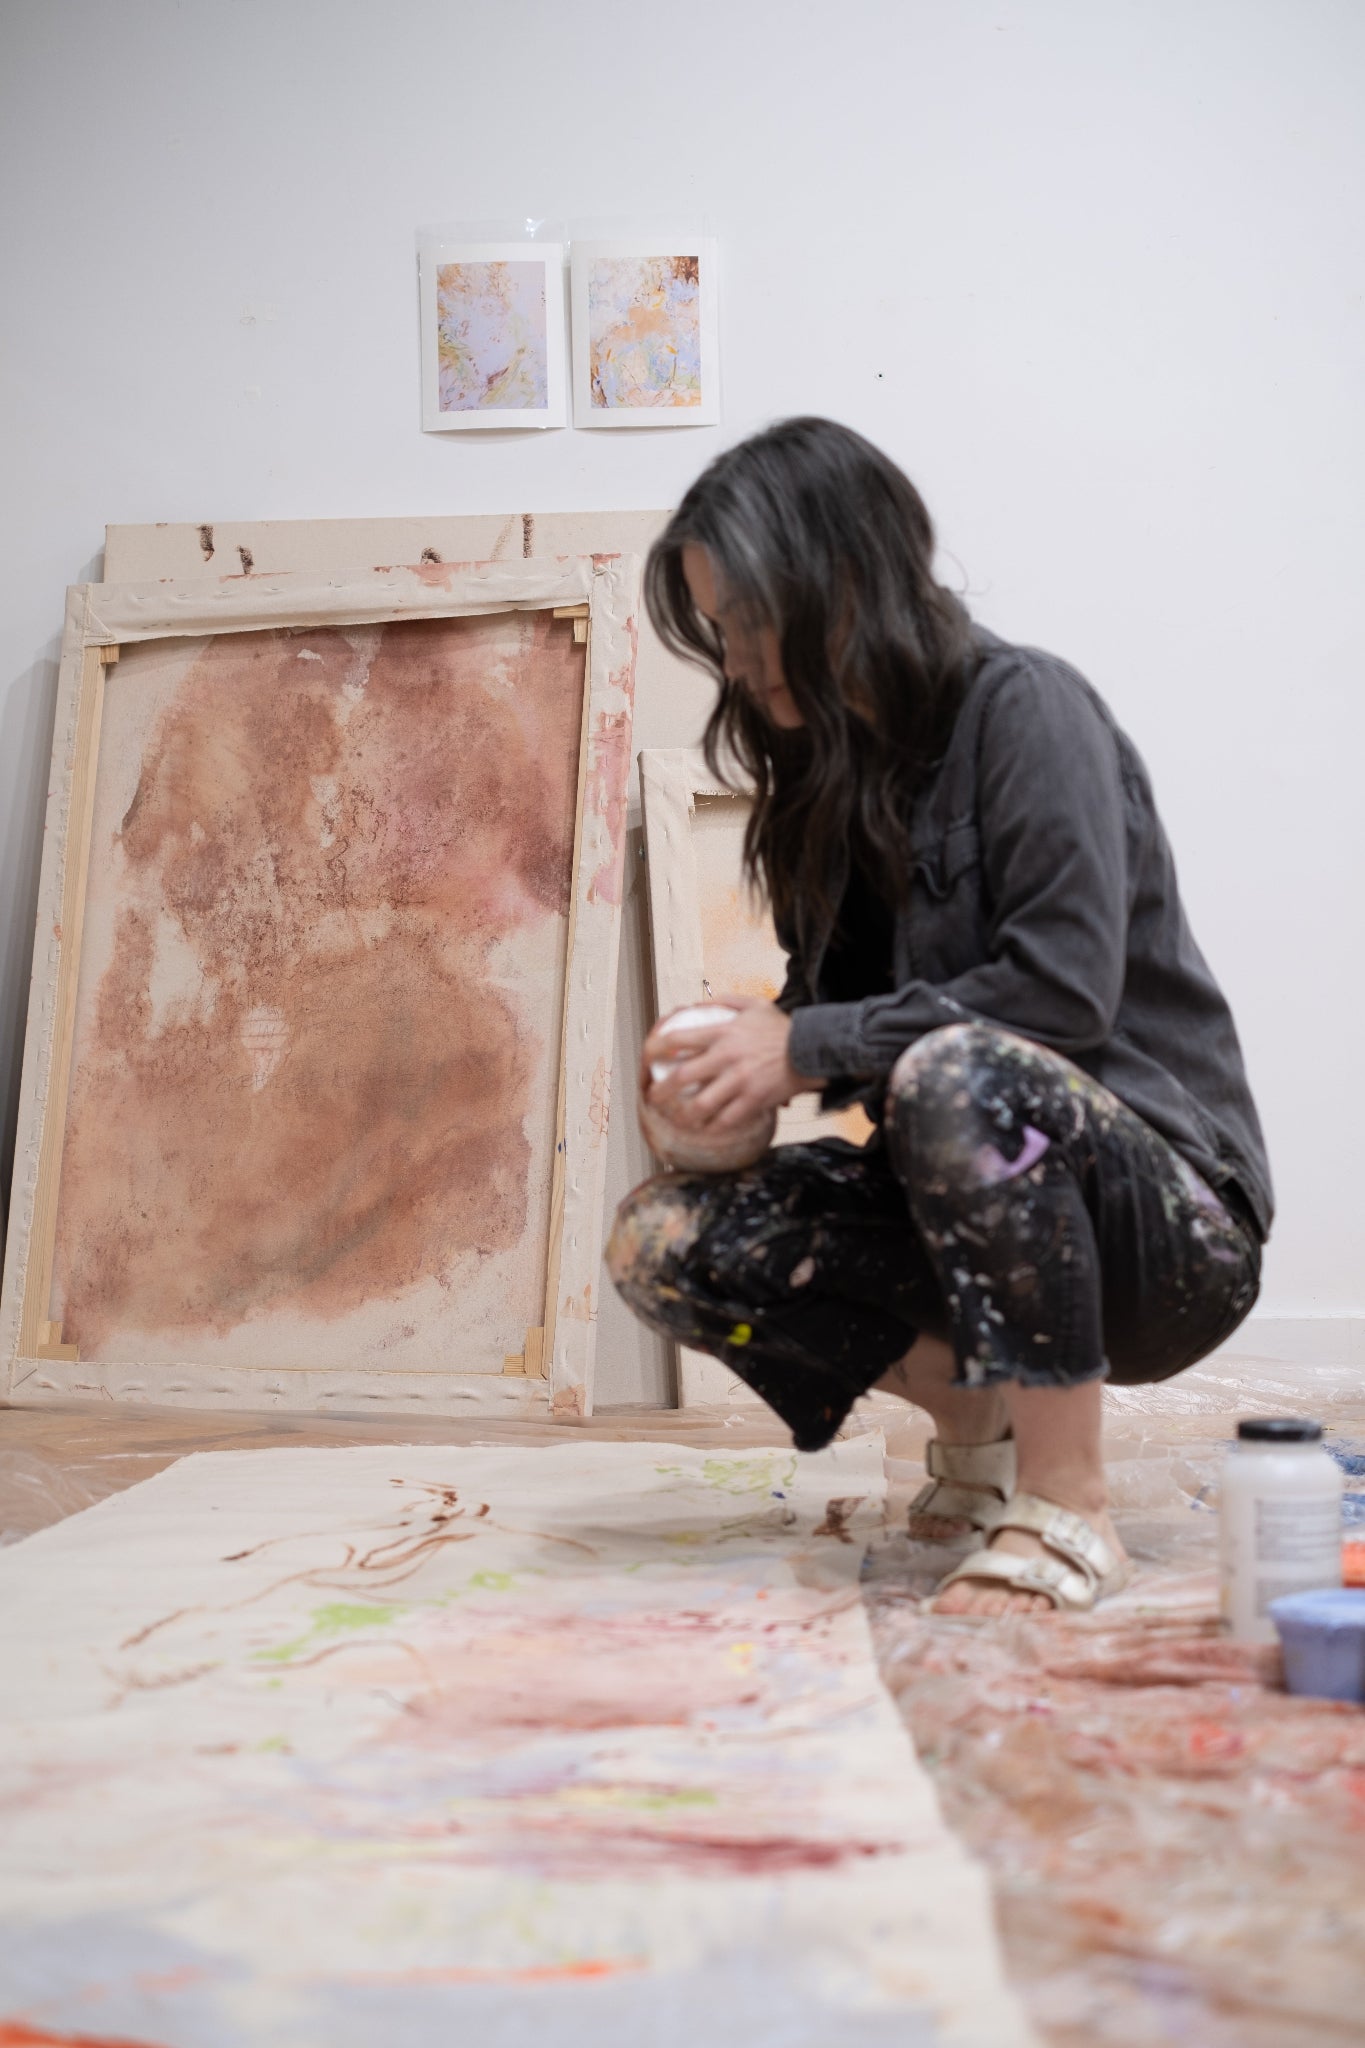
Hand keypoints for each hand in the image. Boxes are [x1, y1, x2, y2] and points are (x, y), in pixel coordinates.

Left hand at [642, 997, 820, 1133]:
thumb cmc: (783, 1028)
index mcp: (724, 1032)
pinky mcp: (754, 1100)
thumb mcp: (756, 1004)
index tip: (647, 1056)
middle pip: (682, 1077)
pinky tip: (705, 1128)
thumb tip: (699, 1004)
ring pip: (701, 1104)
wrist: (814, 1049)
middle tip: (652, 1096)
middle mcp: (727, 1057)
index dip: (656, 1048)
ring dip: (683, 1114)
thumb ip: (726, 1001)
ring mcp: (740, 1081)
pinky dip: (712, 1126)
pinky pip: (726, 1119)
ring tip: (675, 1118)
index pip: (679, 1039)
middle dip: (661, 1090)